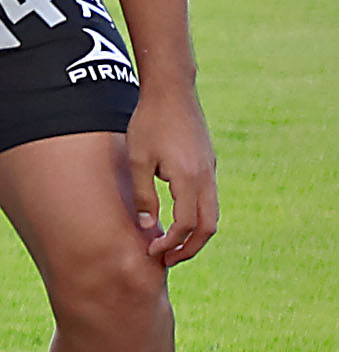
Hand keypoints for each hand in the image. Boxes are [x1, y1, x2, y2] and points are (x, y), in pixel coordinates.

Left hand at [123, 88, 218, 263]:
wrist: (172, 91)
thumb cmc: (149, 122)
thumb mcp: (138, 160)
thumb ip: (143, 195)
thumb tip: (148, 227)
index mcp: (189, 178)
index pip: (186, 225)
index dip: (171, 244)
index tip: (152, 252)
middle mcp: (206, 177)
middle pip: (208, 226)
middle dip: (190, 248)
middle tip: (168, 260)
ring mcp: (211, 170)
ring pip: (212, 213)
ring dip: (196, 234)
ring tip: (173, 245)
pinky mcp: (209, 164)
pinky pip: (209, 199)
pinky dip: (198, 216)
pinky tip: (178, 219)